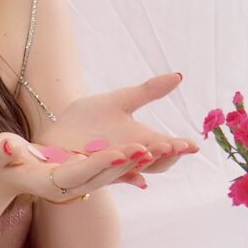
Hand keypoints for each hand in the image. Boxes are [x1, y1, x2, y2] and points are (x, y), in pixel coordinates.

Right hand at [0, 131, 142, 202]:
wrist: (7, 175)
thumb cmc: (0, 161)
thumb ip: (2, 151)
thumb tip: (7, 146)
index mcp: (48, 182)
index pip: (78, 173)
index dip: (99, 163)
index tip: (120, 153)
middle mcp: (67, 188)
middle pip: (101, 176)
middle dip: (125, 163)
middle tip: (150, 149)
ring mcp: (78, 185)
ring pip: (110, 175)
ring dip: (133, 163)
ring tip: (156, 149)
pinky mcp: (84, 178)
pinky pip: (110, 172)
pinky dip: (128, 163)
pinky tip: (148, 152)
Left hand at [38, 73, 198, 186]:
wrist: (54, 134)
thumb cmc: (87, 122)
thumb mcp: (119, 101)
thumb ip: (147, 91)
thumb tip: (179, 76)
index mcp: (137, 143)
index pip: (163, 149)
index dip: (177, 148)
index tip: (192, 144)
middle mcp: (124, 159)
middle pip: (151, 164)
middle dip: (162, 156)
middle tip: (172, 146)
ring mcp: (102, 168)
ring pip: (124, 169)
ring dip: (136, 159)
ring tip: (147, 149)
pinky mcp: (77, 171)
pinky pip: (93, 170)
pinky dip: (106, 163)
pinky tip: (116, 155)